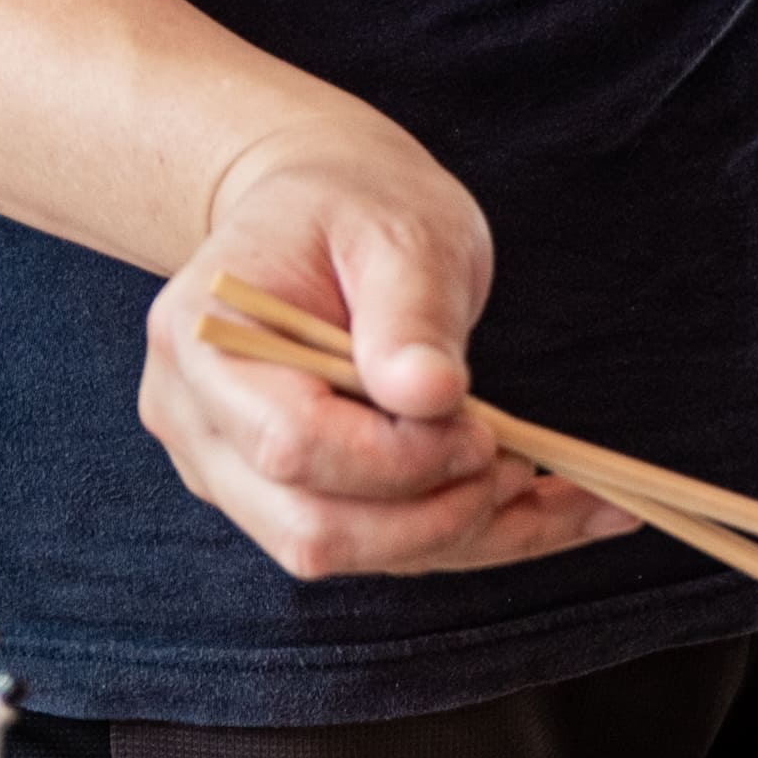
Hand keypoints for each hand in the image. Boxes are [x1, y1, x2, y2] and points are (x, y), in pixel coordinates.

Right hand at [136, 112, 629, 578]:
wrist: (319, 210)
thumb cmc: (356, 205)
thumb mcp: (401, 231)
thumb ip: (411, 313)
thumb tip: (431, 399)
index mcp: (204, 340)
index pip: (292, 444)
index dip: (398, 458)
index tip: (481, 428)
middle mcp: (198, 422)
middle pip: (311, 528)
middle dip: (431, 517)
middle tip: (517, 466)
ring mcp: (232, 471)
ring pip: (346, 552)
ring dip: (459, 536)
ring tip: (558, 492)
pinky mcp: (283, 496)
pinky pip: (374, 544)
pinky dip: (467, 536)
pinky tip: (559, 513)